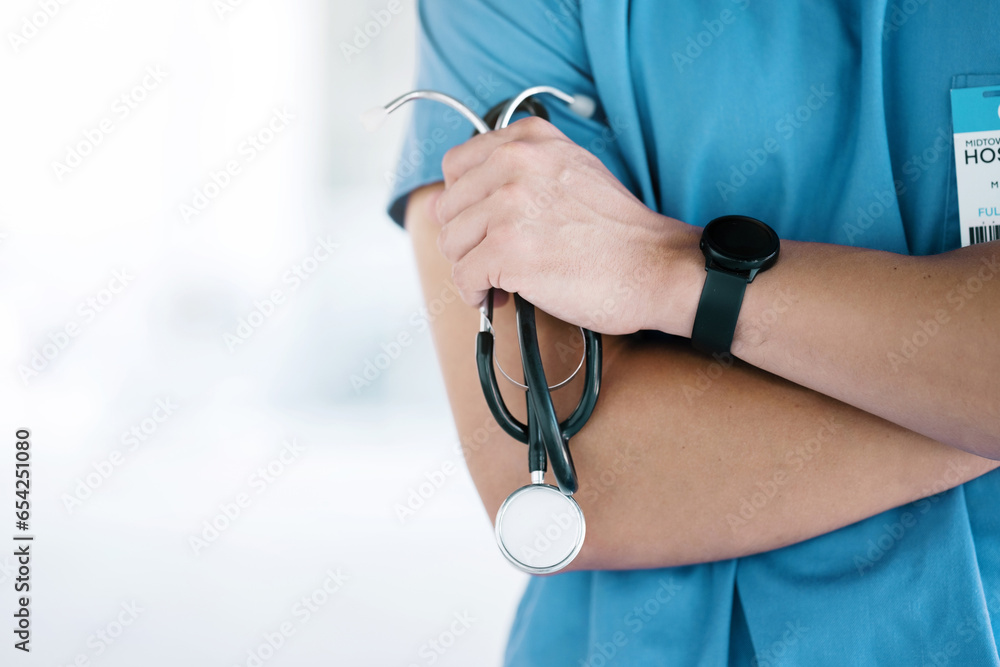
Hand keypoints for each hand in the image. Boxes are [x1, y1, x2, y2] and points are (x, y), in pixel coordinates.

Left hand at [433, 116, 701, 335]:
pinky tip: (500, 296)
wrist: (655, 267)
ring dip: (470, 268)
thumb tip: (453, 200)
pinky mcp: (508, 250)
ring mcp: (510, 206)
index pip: (456, 165)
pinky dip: (476, 294)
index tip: (481, 225)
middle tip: (493, 259)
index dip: (464, 203)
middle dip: (465, 240)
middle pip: (448, 207)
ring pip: (451, 243)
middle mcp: (515, 163)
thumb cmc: (617, 231)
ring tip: (500, 279)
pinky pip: (463, 277)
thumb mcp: (569, 171)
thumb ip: (517, 173)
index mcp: (529, 140)